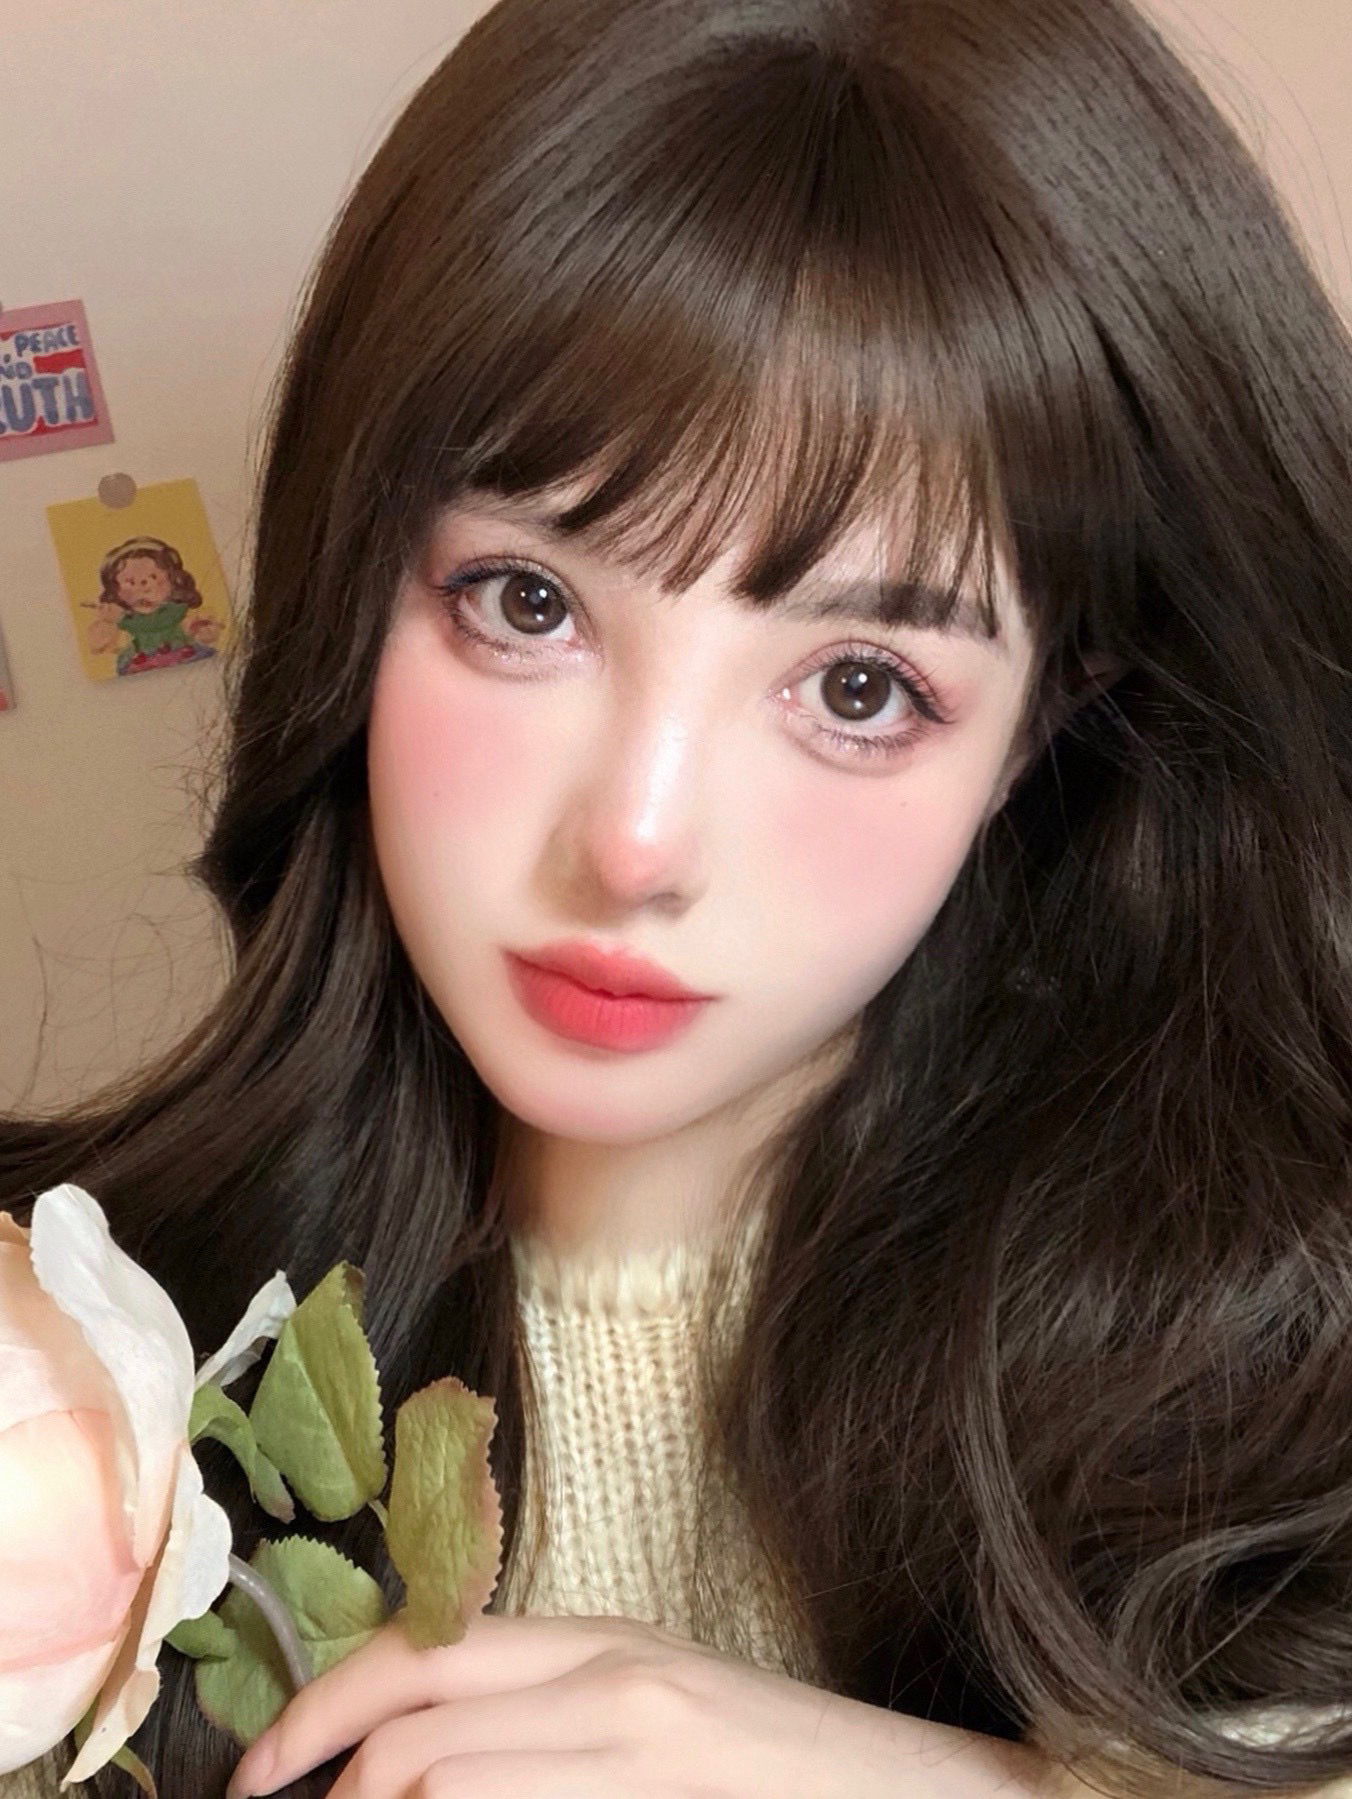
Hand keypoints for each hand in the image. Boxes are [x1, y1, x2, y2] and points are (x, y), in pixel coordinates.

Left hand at [224, 1610, 1043, 1798]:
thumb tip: (411, 1756)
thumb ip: (542, 1714)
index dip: (314, 1707)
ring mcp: (644, 1743)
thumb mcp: (646, 1708)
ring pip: (444, 1780)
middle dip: (327, 1783)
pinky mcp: (669, 1798)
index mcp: (596, 1638)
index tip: (261, 1773)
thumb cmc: (771, 1763)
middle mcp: (611, 1676)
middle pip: (411, 1720)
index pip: (418, 1649)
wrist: (922, 1792)